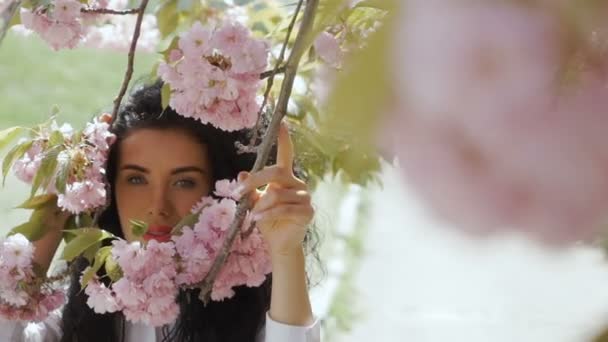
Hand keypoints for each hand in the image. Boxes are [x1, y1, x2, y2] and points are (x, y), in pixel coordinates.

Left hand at [235, 122, 313, 257]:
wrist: (280, 244)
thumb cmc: (268, 220)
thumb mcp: (255, 203)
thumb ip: (251, 188)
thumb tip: (241, 174)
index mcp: (286, 177)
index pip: (286, 154)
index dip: (284, 139)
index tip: (282, 123)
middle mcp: (297, 183)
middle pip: (275, 173)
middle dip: (254, 181)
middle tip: (238, 193)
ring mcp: (305, 197)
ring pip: (276, 194)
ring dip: (260, 205)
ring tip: (253, 215)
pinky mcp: (307, 212)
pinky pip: (283, 209)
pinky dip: (266, 214)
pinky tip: (257, 220)